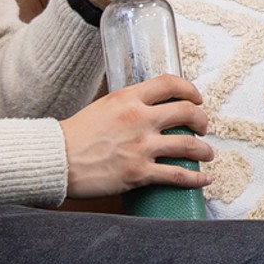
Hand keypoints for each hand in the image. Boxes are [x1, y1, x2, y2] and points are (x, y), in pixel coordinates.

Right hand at [62, 75, 212, 199]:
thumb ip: (127, 105)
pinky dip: (196, 179)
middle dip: (202, 120)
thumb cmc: (74, 135)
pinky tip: (204, 180)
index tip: (196, 98)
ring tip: (208, 154)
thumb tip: (146, 106)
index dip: (190, 89)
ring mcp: (141, 147)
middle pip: (187, 112)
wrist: (55, 160)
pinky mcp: (139, 173)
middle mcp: (139, 119)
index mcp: (128, 99)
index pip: (170, 83)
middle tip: (203, 127)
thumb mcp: (102, 107)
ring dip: (205, 150)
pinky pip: (178, 175)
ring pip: (189, 145)